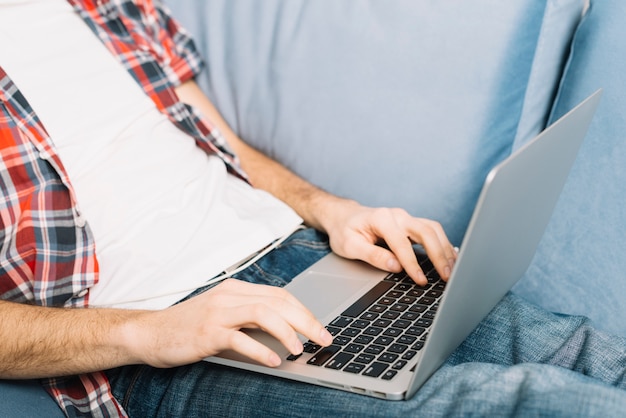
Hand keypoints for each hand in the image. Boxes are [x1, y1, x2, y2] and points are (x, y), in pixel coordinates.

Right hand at [128, 279, 332, 367]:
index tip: (319, 328)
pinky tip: (274, 361)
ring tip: (300, 349)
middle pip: (278, 302)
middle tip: (324, 338)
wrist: (150, 332)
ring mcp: (218, 312)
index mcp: (236, 289)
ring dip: (288, 332)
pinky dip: (261, 350)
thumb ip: (249, 317)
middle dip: (306, 321)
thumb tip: (285, 330)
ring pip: (264, 314)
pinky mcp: (208, 332)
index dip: (304, 311)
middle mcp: (230, 296)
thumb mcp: (222, 314)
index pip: (280, 295)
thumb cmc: (188, 326)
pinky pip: (241, 339)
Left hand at [320, 199, 456, 284]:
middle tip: (447, 276)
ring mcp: (406, 218)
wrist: (344, 217)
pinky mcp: (410, 224)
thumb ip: (372, 255)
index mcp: (381, 218)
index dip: (413, 264)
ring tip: (452, 270)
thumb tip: (395, 266)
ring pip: (433, 229)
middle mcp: (397, 215)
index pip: (402, 243)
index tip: (421, 280)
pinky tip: (450, 258)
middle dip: (439, 254)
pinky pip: (432, 231)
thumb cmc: (345, 231)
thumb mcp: (349, 246)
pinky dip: (443, 244)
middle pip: (426, 231)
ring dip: (445, 249)